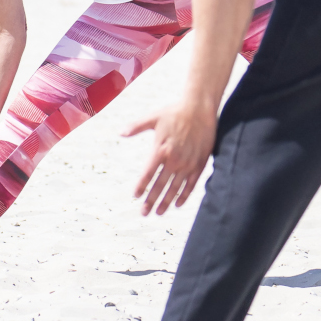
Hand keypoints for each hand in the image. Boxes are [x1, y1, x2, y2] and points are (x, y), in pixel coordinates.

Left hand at [123, 96, 216, 215]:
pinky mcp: (199, 164)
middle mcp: (174, 159)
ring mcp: (187, 163)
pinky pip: (191, 184)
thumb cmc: (174, 111)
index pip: (147, 174)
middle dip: (151, 201)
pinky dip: (184, 196)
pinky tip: (177, 204)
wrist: (200, 108)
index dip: (141, 187)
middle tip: (144, 213)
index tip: (135, 196)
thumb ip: (136, 126)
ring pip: (175, 188)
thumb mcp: (153, 117)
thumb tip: (120, 132)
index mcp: (160, 149)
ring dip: (166, 202)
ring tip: (158, 213)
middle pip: (160, 185)